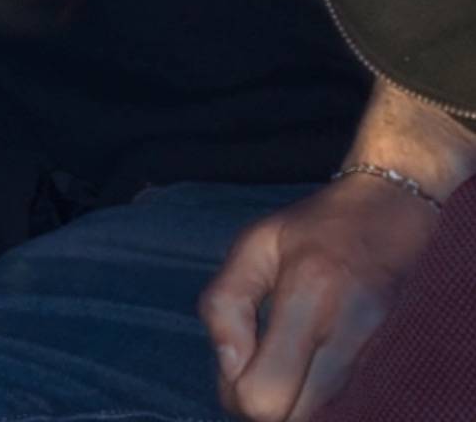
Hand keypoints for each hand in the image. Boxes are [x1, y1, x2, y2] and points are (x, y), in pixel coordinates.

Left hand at [199, 175, 438, 418]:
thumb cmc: (316, 226)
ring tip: (279, 353)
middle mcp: (347, 336)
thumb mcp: (255, 244)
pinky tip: (303, 360)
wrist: (391, 215)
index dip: (236, 389)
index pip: (266, 395)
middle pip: (289, 420)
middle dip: (260, 402)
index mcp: (310, 295)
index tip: (237, 353)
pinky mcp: (381, 369)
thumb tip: (229, 366)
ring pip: (313, 418)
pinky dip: (308, 395)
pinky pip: (334, 407)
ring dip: (285, 400)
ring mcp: (371, 358)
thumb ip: (226, 303)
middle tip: (254, 358)